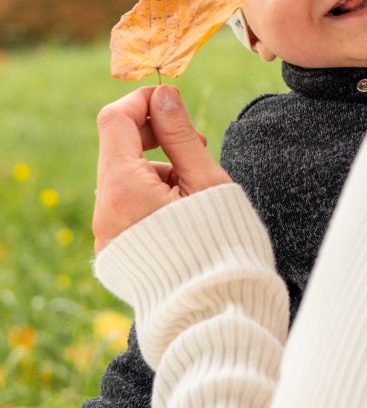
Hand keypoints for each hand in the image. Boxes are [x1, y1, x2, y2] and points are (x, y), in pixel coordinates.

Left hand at [93, 84, 230, 250]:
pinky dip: (149, 193)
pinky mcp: (116, 249)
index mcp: (124, 188)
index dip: (142, 101)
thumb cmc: (220, 244)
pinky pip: (125, 205)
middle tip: (195, 142)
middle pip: (117, 148)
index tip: (172, 100)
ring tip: (196, 185)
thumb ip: (181, 134)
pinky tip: (183, 208)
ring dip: (156, 167)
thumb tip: (163, 95)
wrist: (216, 311)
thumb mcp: (207, 181)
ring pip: (124, 177)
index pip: (115, 120)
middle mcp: (105, 209)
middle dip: (153, 135)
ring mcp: (107, 232)